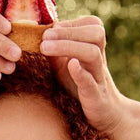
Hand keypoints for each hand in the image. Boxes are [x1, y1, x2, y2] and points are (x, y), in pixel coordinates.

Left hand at [40, 17, 123, 138]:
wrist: (104, 116)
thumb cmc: (79, 89)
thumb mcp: (64, 67)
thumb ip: (53, 51)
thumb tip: (35, 33)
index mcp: (94, 49)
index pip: (91, 24)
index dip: (71, 23)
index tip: (50, 30)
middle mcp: (99, 60)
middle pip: (96, 33)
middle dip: (69, 32)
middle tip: (45, 37)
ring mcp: (99, 78)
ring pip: (93, 53)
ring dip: (69, 47)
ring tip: (45, 48)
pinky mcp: (96, 97)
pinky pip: (91, 82)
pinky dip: (81, 73)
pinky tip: (70, 65)